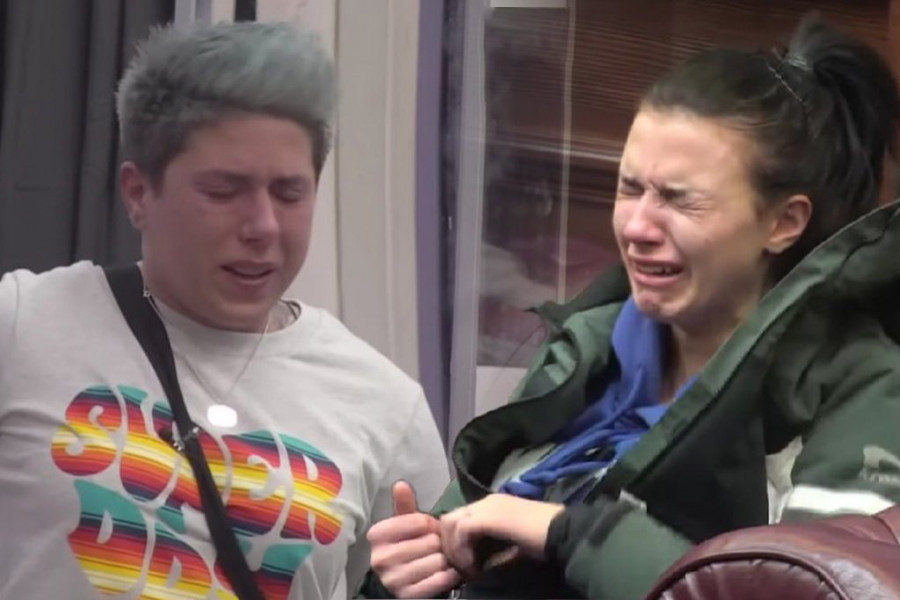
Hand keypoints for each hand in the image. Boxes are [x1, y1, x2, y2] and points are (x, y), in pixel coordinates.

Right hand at [367, 481, 461, 597]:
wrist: (405, 577)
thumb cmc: (408, 543)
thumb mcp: (405, 522)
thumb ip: (404, 504)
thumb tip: (400, 483)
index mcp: (376, 535)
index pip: (418, 522)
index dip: (429, 524)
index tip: (428, 528)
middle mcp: (379, 558)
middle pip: (428, 543)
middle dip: (438, 542)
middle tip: (437, 545)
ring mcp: (392, 580)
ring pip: (435, 562)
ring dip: (444, 560)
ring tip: (441, 557)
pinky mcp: (406, 596)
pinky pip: (437, 582)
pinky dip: (448, 576)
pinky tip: (447, 571)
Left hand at [440, 494, 563, 574]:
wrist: (563, 533)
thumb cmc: (545, 540)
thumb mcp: (514, 546)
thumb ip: (495, 549)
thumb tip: (480, 564)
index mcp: (494, 504)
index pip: (460, 517)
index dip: (456, 542)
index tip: (467, 565)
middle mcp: (487, 501)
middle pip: (450, 518)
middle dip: (450, 545)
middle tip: (462, 568)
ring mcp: (487, 506)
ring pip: (450, 522)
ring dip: (454, 548)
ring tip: (468, 568)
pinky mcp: (488, 516)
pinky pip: (461, 530)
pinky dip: (462, 550)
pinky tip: (474, 566)